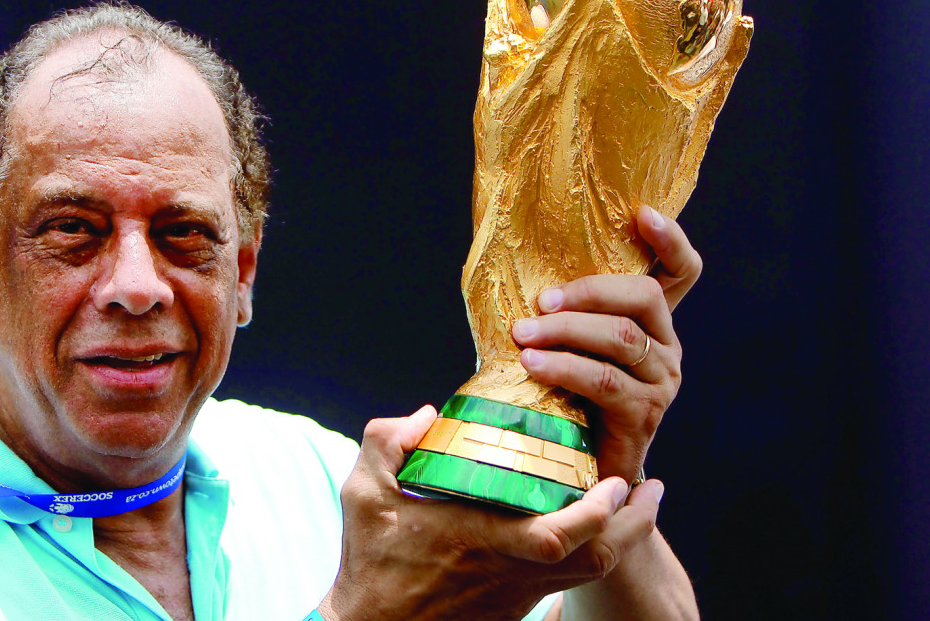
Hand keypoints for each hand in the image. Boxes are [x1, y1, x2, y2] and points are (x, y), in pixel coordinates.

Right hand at [320, 407, 664, 620]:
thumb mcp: (363, 493)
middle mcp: (509, 570)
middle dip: (634, 525)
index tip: (617, 479)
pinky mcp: (515, 605)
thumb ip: (387, 442)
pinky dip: (592, 548)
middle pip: (595, 560)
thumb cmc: (370, 562)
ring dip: (622, 537)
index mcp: (478, 540)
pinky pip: (569, 578)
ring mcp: (517, 592)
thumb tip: (425, 413)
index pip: (555, 537)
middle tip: (650, 485)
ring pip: (588, 573)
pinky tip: (590, 521)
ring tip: (635, 500)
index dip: (596, 513)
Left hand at [512, 206, 698, 482]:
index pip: (681, 272)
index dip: (669, 240)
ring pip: (621, 338)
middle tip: (541, 303)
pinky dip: (564, 367)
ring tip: (524, 334)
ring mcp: (661, 381)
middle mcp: (666, 347)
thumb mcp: (568, 345)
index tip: (642, 214)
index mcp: (652, 323)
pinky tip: (533, 364)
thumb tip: (515, 274)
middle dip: (588, 291)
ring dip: (566, 331)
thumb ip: (562, 312)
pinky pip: (605, 380)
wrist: (582, 469)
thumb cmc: (566, 397)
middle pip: (644, 297)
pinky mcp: (645, 413)